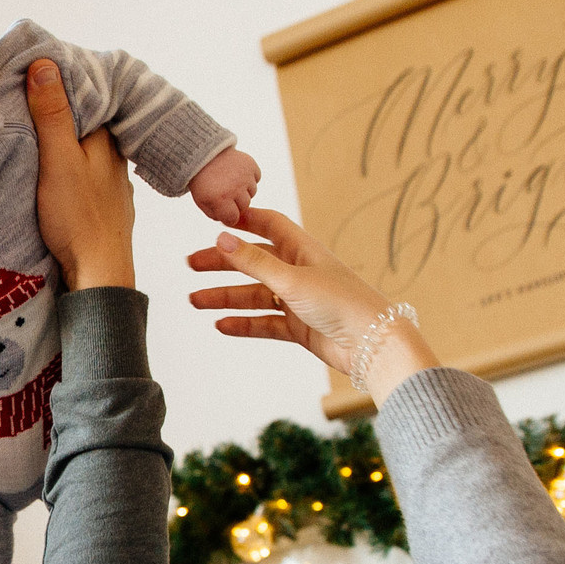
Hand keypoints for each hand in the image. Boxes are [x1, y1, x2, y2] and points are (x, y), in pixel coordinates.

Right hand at [25, 59, 135, 289]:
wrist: (98, 273)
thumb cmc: (77, 218)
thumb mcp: (58, 160)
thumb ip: (52, 114)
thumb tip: (45, 64)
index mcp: (107, 139)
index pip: (86, 96)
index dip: (61, 81)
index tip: (33, 69)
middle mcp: (115, 156)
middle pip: (87, 120)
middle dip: (62, 108)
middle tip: (28, 94)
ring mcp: (112, 182)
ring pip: (88, 147)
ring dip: (67, 136)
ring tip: (38, 126)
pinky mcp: (105, 203)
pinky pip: (87, 170)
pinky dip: (72, 161)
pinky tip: (57, 166)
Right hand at [186, 205, 438, 405]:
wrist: (372, 344)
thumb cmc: (341, 303)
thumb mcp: (291, 279)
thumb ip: (254, 261)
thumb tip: (221, 238)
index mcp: (302, 250)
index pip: (269, 225)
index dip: (243, 220)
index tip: (215, 220)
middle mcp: (299, 272)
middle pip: (254, 262)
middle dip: (223, 264)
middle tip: (192, 265)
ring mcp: (299, 301)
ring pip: (255, 295)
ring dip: (226, 296)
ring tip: (196, 300)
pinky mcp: (300, 327)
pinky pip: (264, 323)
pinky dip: (243, 323)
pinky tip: (221, 325)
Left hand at [188, 147, 259, 225]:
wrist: (203, 154)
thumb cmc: (203, 181)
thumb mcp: (202, 202)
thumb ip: (216, 216)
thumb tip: (232, 221)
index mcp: (220, 199)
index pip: (234, 219)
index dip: (228, 215)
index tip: (223, 208)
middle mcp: (234, 188)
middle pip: (245, 206)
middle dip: (236, 202)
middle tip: (225, 191)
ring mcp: (244, 176)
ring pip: (252, 192)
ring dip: (244, 189)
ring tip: (230, 181)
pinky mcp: (251, 165)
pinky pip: (256, 178)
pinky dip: (249, 177)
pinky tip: (237, 173)